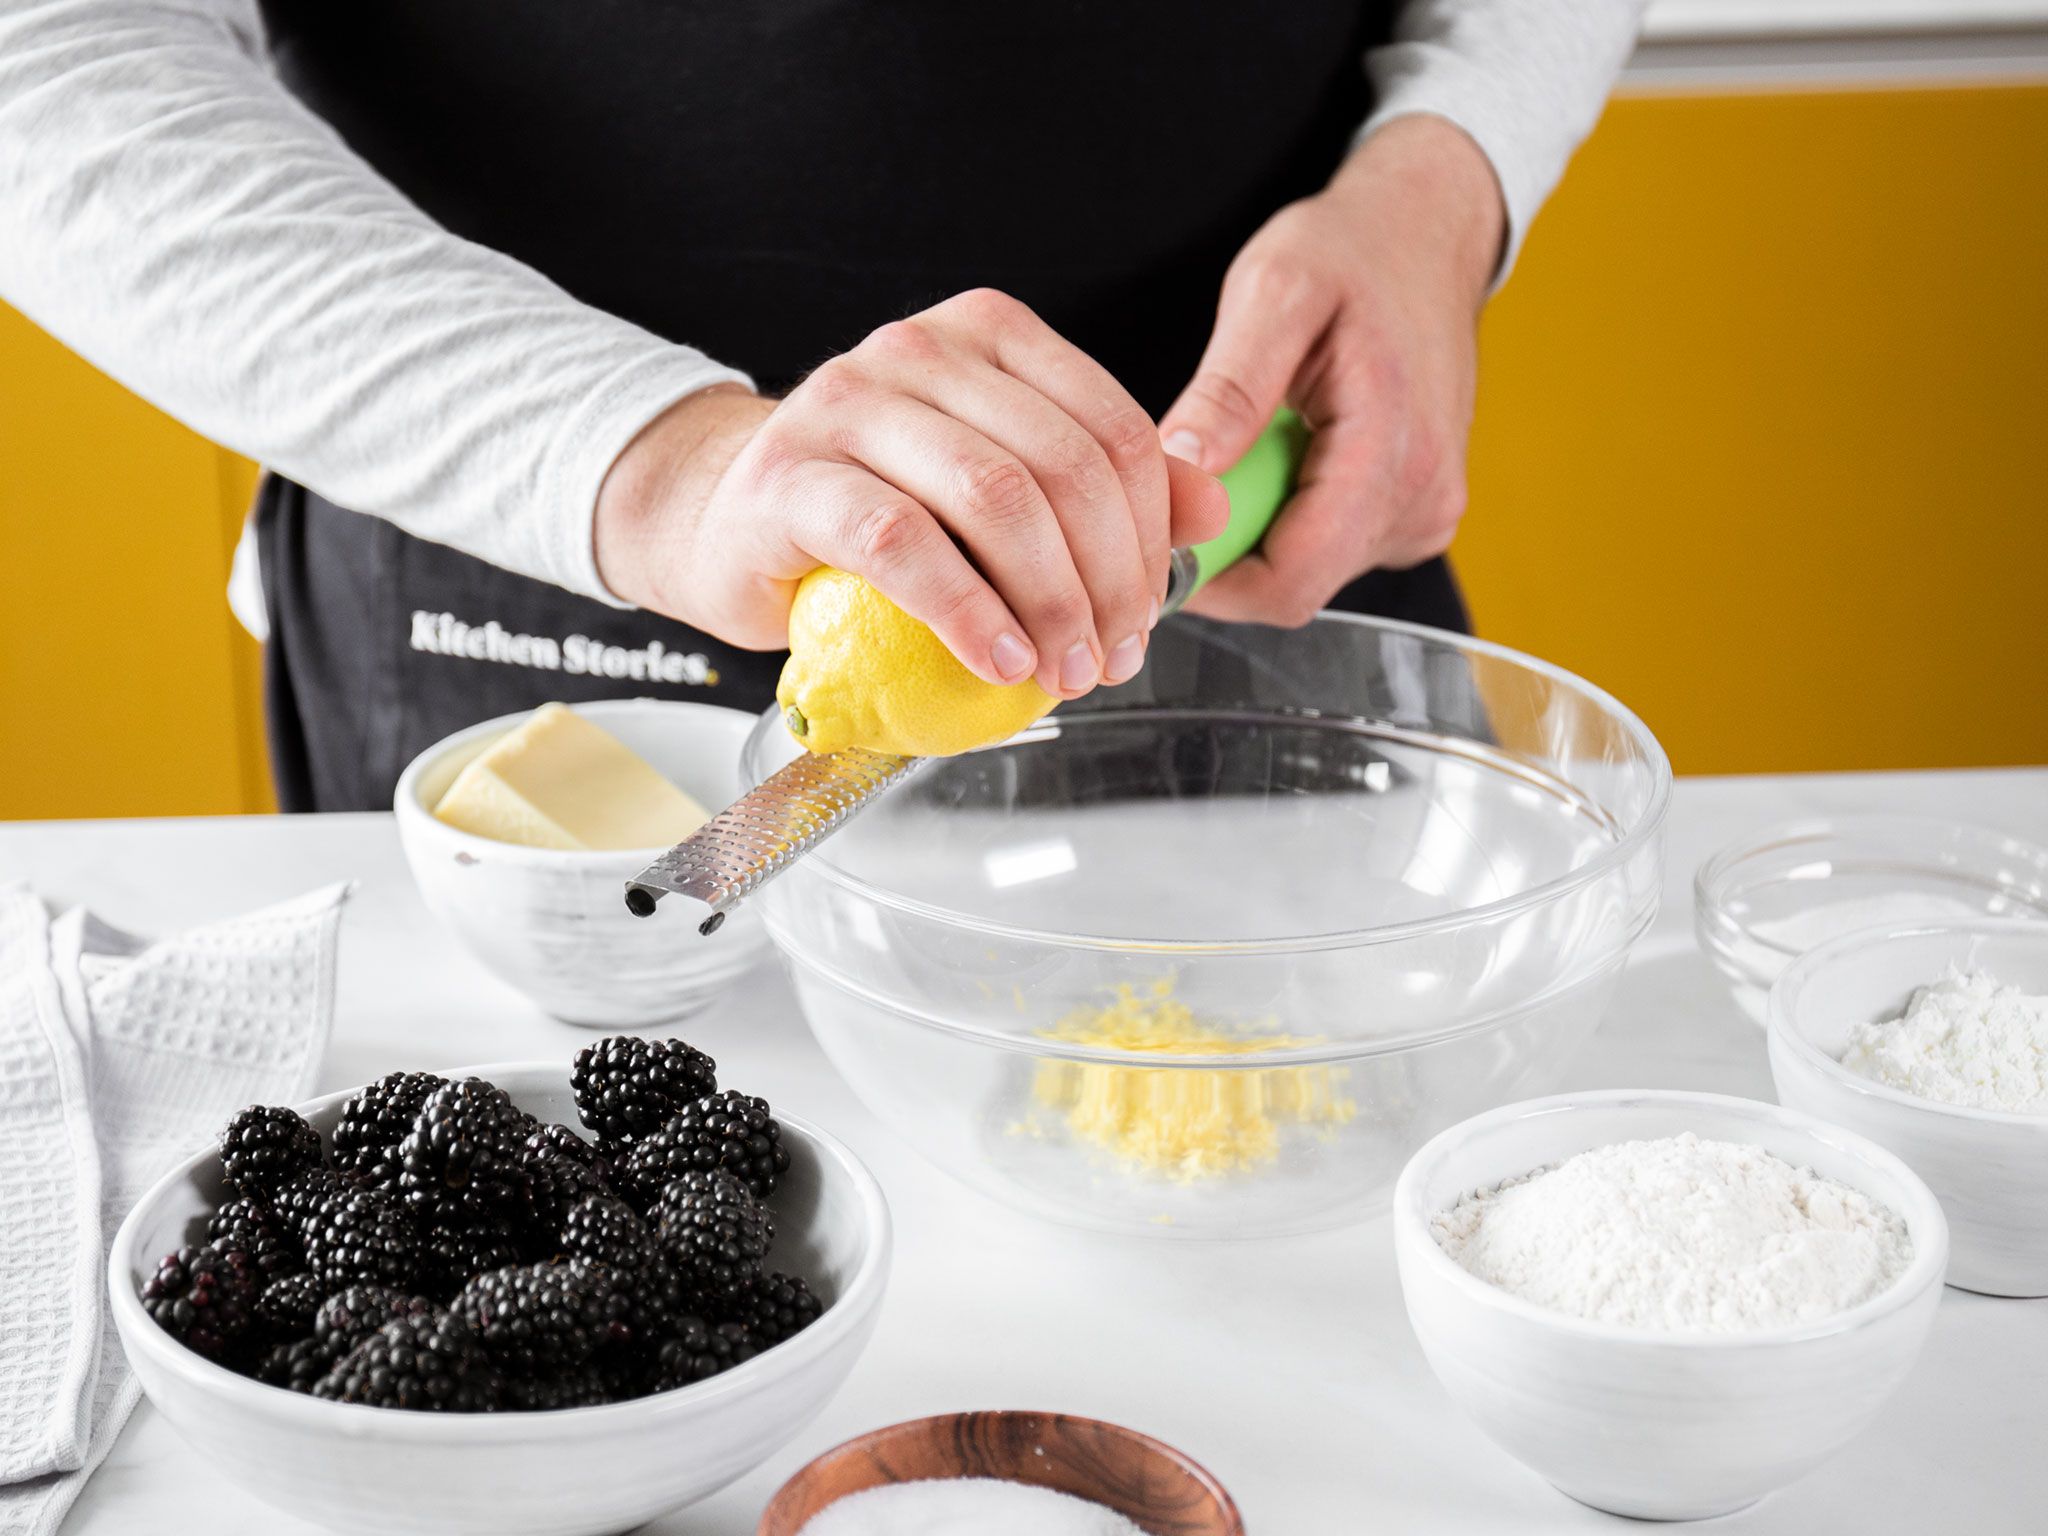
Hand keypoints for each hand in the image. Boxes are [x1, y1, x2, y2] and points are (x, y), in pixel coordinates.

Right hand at [595, 290, 1228, 697]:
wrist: (728, 522)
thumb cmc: (869, 508)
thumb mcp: (995, 484)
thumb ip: (1098, 487)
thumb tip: (1208, 514)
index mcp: (987, 335)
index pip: (1111, 428)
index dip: (1150, 535)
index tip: (1148, 615)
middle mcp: (918, 350)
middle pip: (1063, 466)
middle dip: (1108, 580)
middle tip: (1110, 658)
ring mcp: (846, 401)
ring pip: (993, 496)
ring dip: (1048, 603)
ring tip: (1060, 669)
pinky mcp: (789, 475)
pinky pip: (902, 544)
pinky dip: (966, 612)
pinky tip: (995, 660)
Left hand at [1158, 115, 1505, 625]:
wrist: (1427, 235)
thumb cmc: (1354, 252)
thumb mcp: (1275, 292)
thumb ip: (1228, 390)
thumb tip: (1180, 470)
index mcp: (1391, 453)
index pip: (1286, 583)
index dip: (1207, 583)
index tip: (1152, 541)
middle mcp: (1422, 501)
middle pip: (1291, 586)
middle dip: (1224, 550)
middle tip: (1187, 473)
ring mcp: (1426, 515)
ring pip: (1307, 572)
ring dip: (1255, 528)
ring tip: (1244, 445)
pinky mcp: (1418, 514)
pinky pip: (1331, 548)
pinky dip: (1287, 516)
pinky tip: (1282, 452)